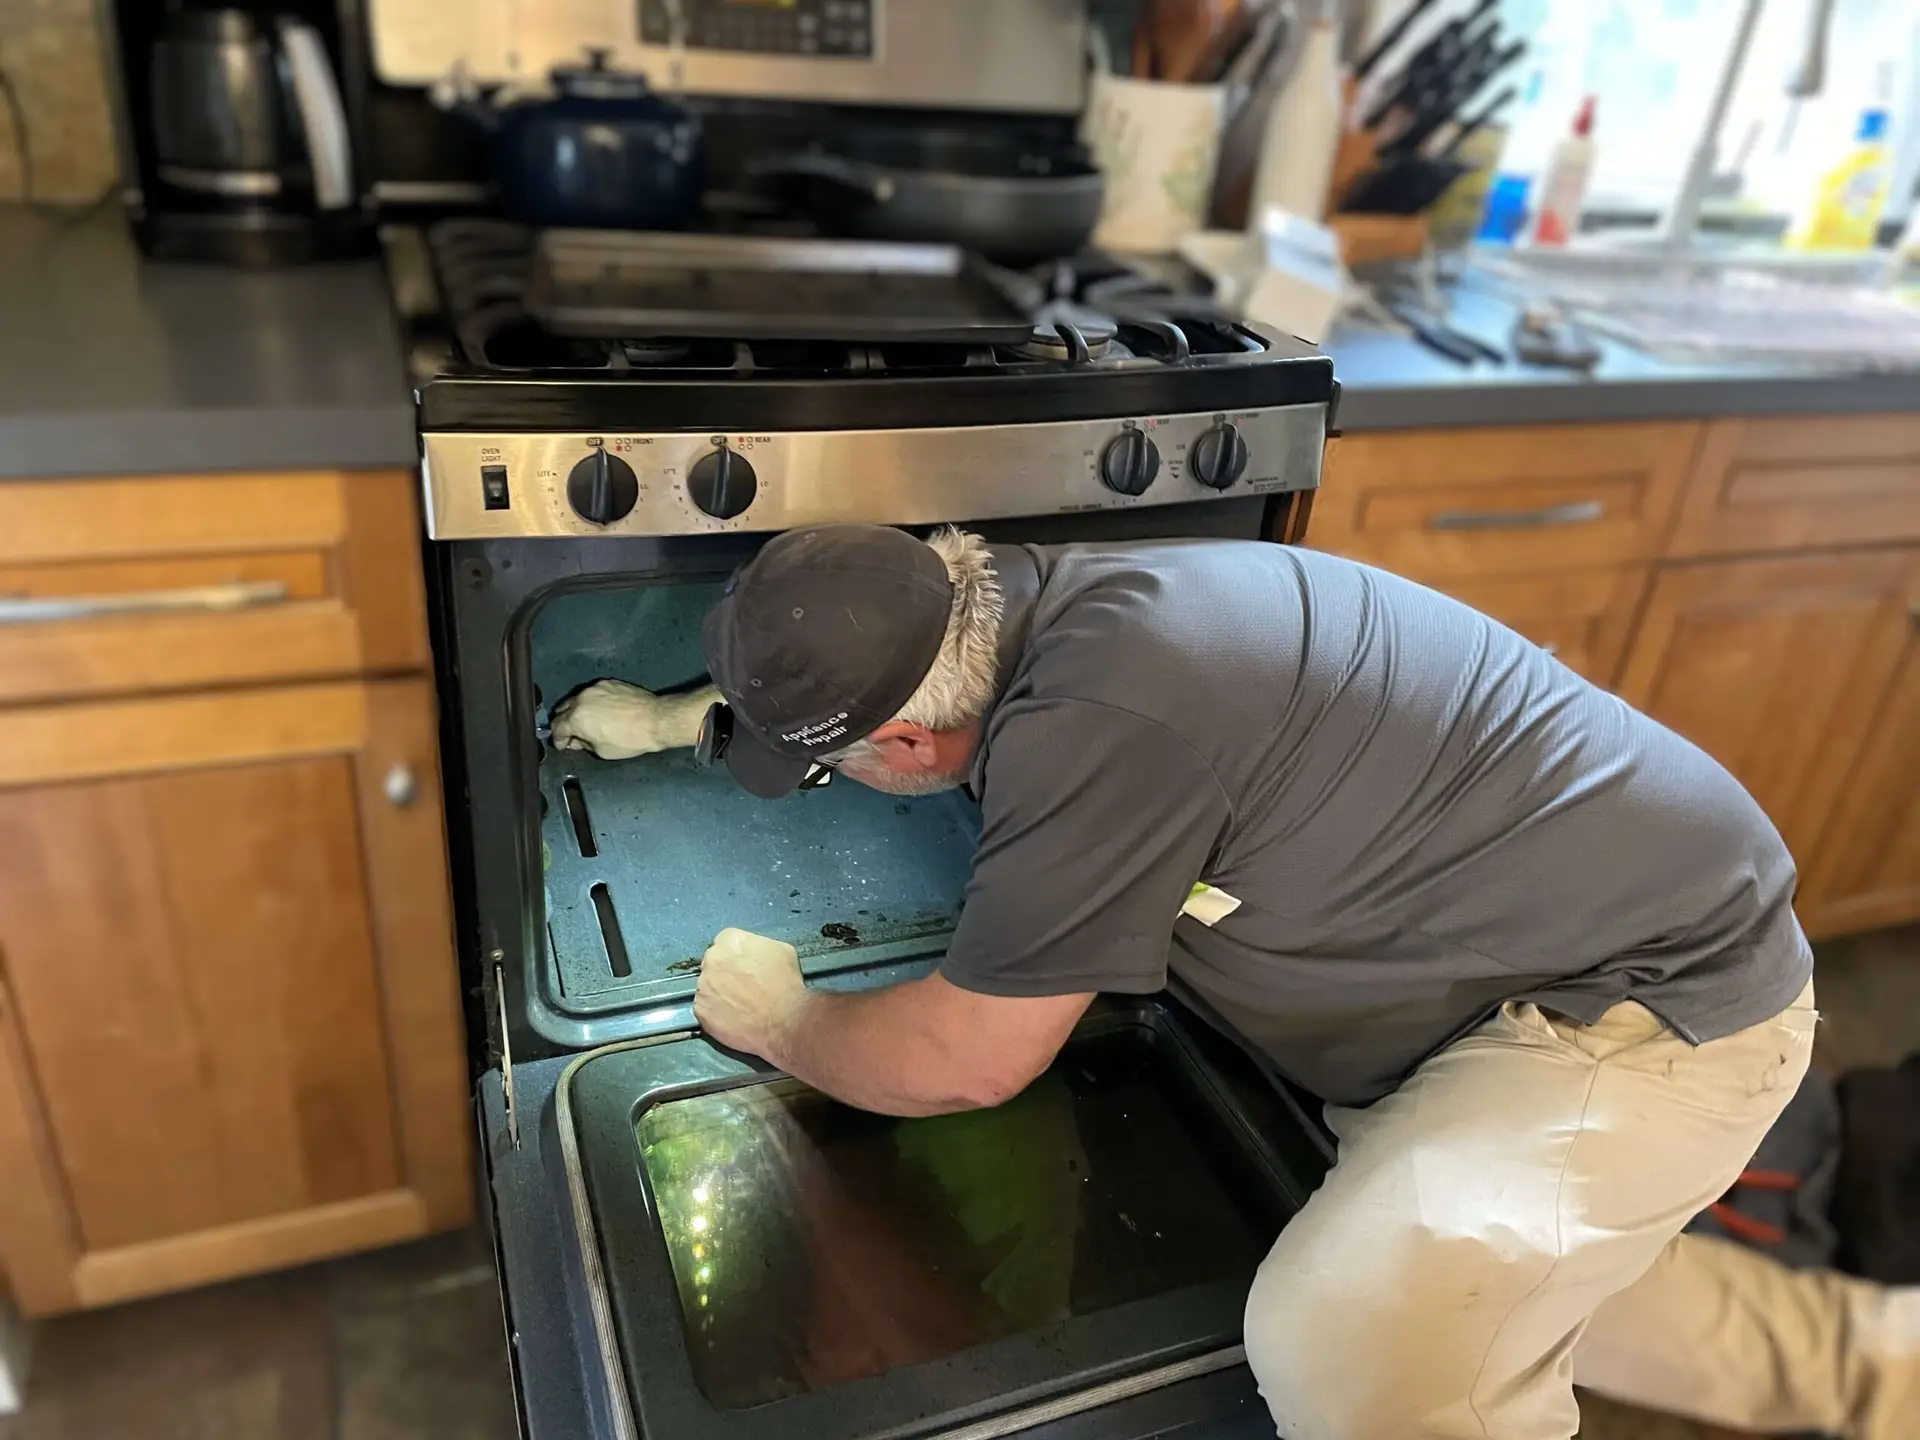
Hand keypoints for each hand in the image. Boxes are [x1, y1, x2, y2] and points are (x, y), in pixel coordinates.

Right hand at [550, 681, 712, 760]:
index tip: (563, 745)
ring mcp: (595, 688)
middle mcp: (581, 699)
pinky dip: (591, 702)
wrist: (655, 719)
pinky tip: (600, 710)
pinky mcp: (609, 683)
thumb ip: (583, 744)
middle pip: (562, 710)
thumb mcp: (601, 751)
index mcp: (576, 717)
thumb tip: (576, 741)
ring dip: (576, 710)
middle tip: (570, 734)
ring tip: (585, 721)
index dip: (558, 740)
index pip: (556, 728)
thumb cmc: (628, 740)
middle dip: (563, 723)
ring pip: (576, 698)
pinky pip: (593, 692)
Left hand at [694, 927, 808, 1062]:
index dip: (737, 956)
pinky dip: (716, 1012)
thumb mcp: (782, 950)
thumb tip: (754, 951)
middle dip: (725, 972)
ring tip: (740, 1005)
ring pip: (708, 986)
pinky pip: (705, 1008)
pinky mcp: (701, 1010)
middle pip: (714, 963)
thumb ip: (759, 945)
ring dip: (719, 993)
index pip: (726, 942)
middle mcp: (712, 960)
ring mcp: (704, 986)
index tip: (744, 966)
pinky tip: (734, 1017)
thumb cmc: (786, 987)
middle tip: (743, 986)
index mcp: (730, 941)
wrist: (782, 1022)